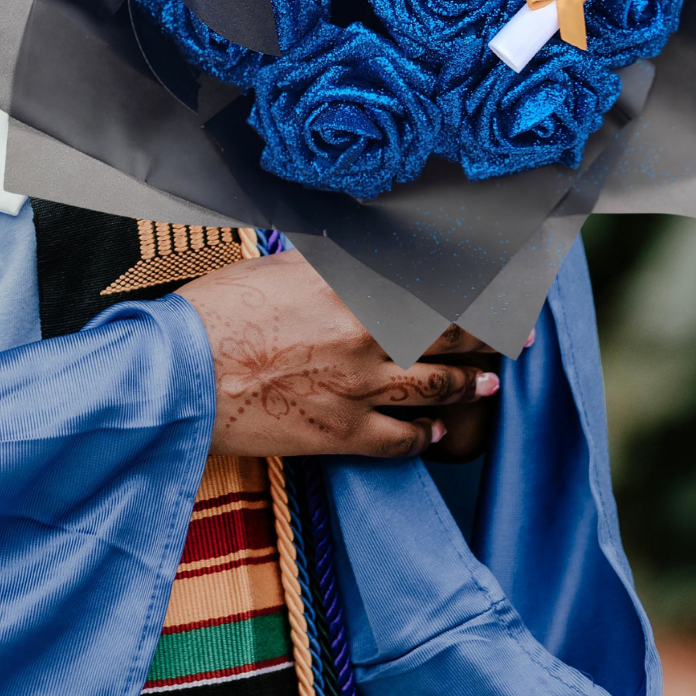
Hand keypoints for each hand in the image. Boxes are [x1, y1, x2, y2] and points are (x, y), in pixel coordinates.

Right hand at [178, 248, 501, 458]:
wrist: (180, 374)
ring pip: (436, 386)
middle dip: (490, 334)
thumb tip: (363, 255)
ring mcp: (359, 387)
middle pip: (449, 332)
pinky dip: (425, 436)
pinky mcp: (341, 433)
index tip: (498, 283)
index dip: (475, 284)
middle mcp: (367, 333)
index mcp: (353, 286)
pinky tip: (436, 434)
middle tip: (515, 335)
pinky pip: (401, 440)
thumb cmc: (216, 314)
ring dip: (469, 384)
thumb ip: (329, 263)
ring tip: (489, 384)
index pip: (436, 281)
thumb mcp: (278, 267)